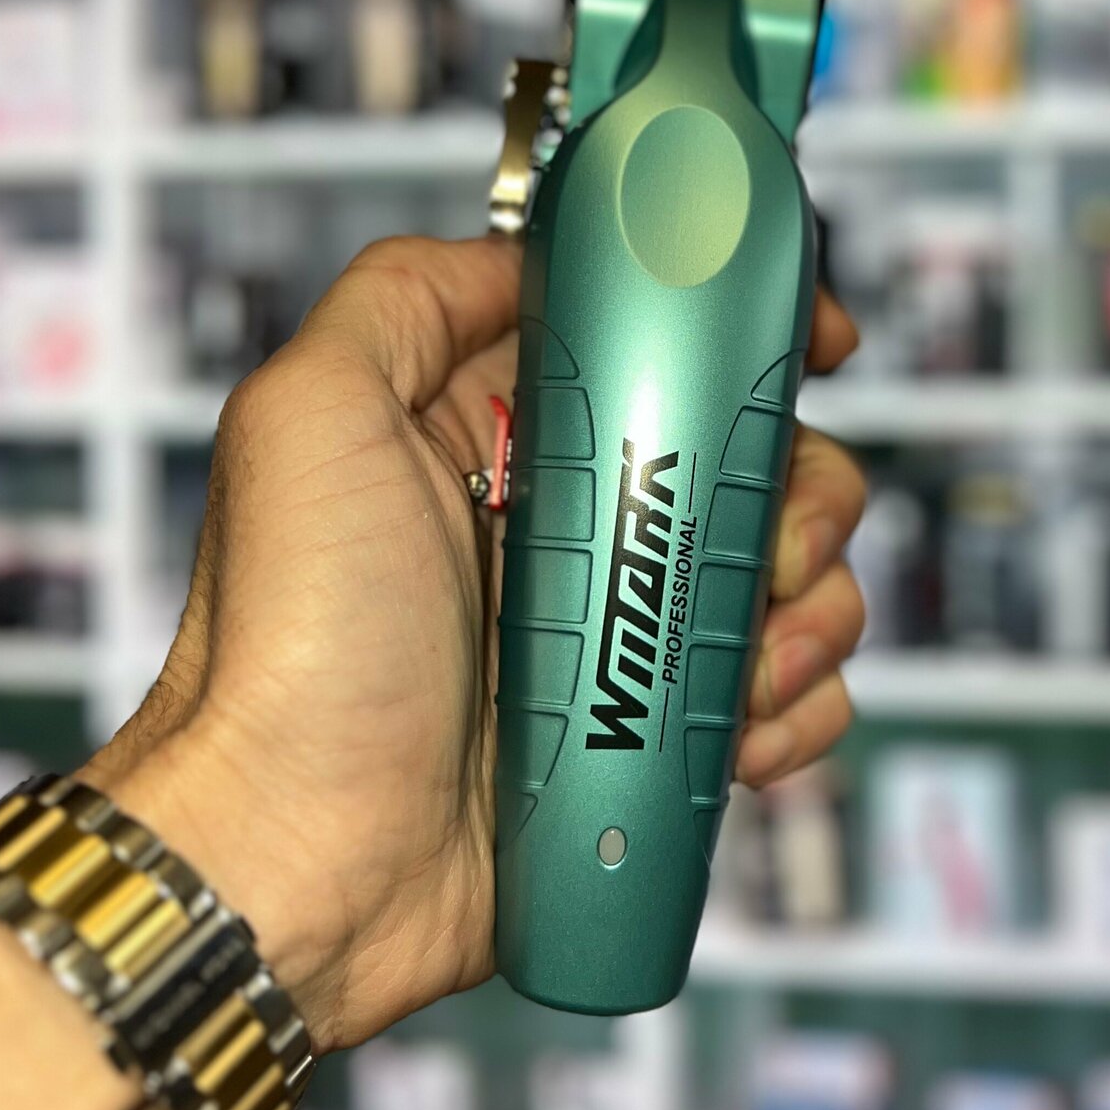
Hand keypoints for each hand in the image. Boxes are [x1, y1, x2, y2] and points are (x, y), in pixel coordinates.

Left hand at [85, 236, 865, 1052]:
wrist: (305, 864)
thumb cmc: (292, 649)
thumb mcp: (306, 419)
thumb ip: (401, 298)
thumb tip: (521, 245)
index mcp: (501, 436)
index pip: (655, 351)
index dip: (746, 338)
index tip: (818, 346)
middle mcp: (568, 528)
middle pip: (747, 463)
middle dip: (802, 488)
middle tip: (781, 536)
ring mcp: (614, 638)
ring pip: (781, 580)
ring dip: (811, 606)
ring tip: (758, 657)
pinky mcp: (647, 740)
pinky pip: (774, 700)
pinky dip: (794, 709)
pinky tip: (747, 732)